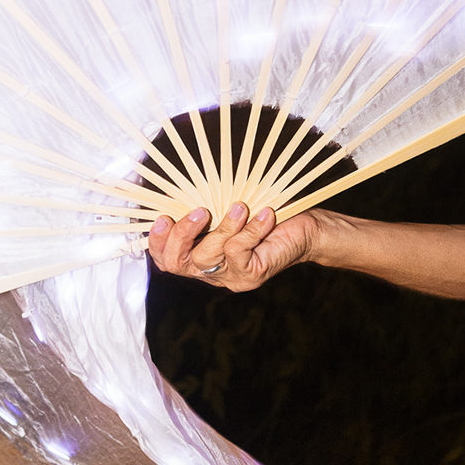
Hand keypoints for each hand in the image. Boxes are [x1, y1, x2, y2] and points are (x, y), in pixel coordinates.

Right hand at [146, 202, 315, 290]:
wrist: (307, 229)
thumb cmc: (265, 211)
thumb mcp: (228, 205)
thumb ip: (205, 203)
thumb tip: (178, 186)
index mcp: (200, 256)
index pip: (166, 259)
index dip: (158, 242)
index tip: (162, 218)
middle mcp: (211, 272)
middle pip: (178, 263)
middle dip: (182, 235)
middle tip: (200, 211)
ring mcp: (230, 277)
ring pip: (208, 256)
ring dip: (222, 228)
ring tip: (240, 206)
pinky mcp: (250, 275)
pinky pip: (238, 252)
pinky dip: (250, 229)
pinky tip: (265, 214)